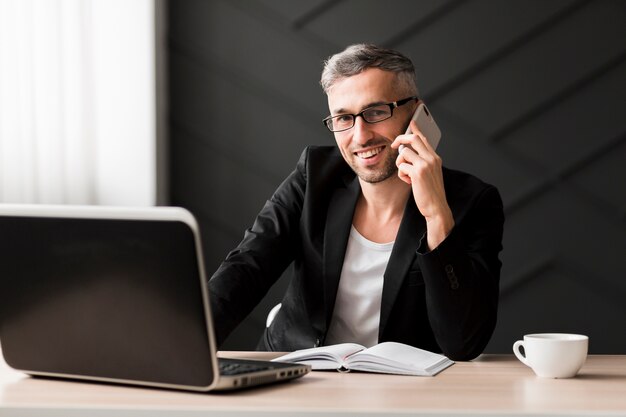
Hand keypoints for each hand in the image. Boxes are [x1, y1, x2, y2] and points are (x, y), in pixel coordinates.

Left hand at [391, 120, 453, 249]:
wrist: (436, 207)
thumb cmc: (430, 192)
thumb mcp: (428, 174)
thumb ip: (421, 162)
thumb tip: (407, 153)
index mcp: (435, 158)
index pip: (424, 138)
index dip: (416, 128)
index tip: (411, 121)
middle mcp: (432, 158)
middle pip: (412, 138)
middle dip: (399, 139)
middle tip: (393, 145)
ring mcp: (426, 164)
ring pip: (404, 153)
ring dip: (400, 164)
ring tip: (406, 175)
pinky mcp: (418, 172)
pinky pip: (402, 166)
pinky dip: (402, 175)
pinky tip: (408, 182)